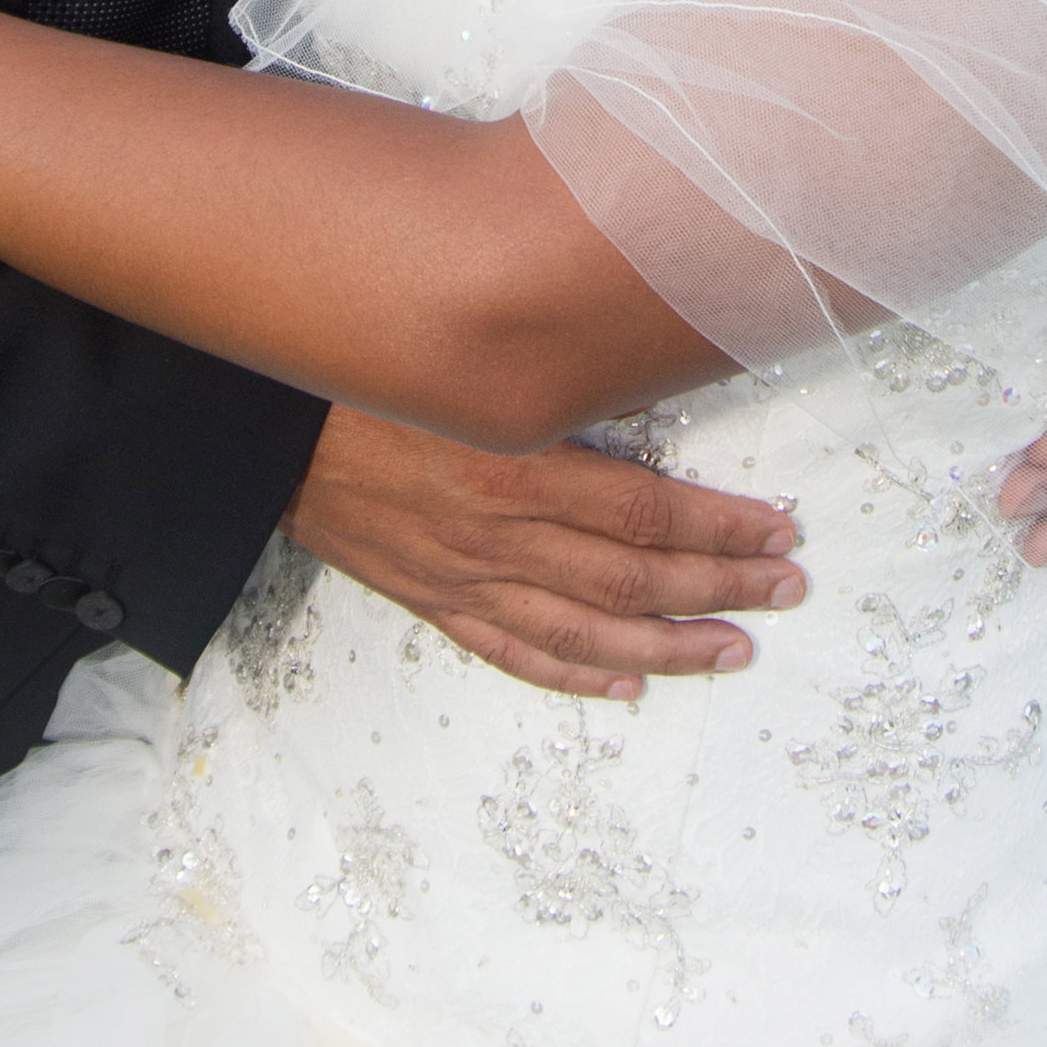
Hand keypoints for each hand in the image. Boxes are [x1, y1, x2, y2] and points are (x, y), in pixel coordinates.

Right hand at [286, 407, 806, 700]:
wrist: (261, 432)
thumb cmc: (364, 378)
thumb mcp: (465, 359)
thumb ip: (553, 370)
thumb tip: (640, 364)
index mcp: (514, 466)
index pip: (648, 512)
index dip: (722, 527)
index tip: (780, 529)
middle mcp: (500, 535)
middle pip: (635, 579)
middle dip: (722, 586)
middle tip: (785, 588)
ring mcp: (468, 579)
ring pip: (590, 635)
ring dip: (671, 648)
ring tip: (735, 649)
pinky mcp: (436, 603)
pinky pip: (517, 654)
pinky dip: (577, 679)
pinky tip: (626, 687)